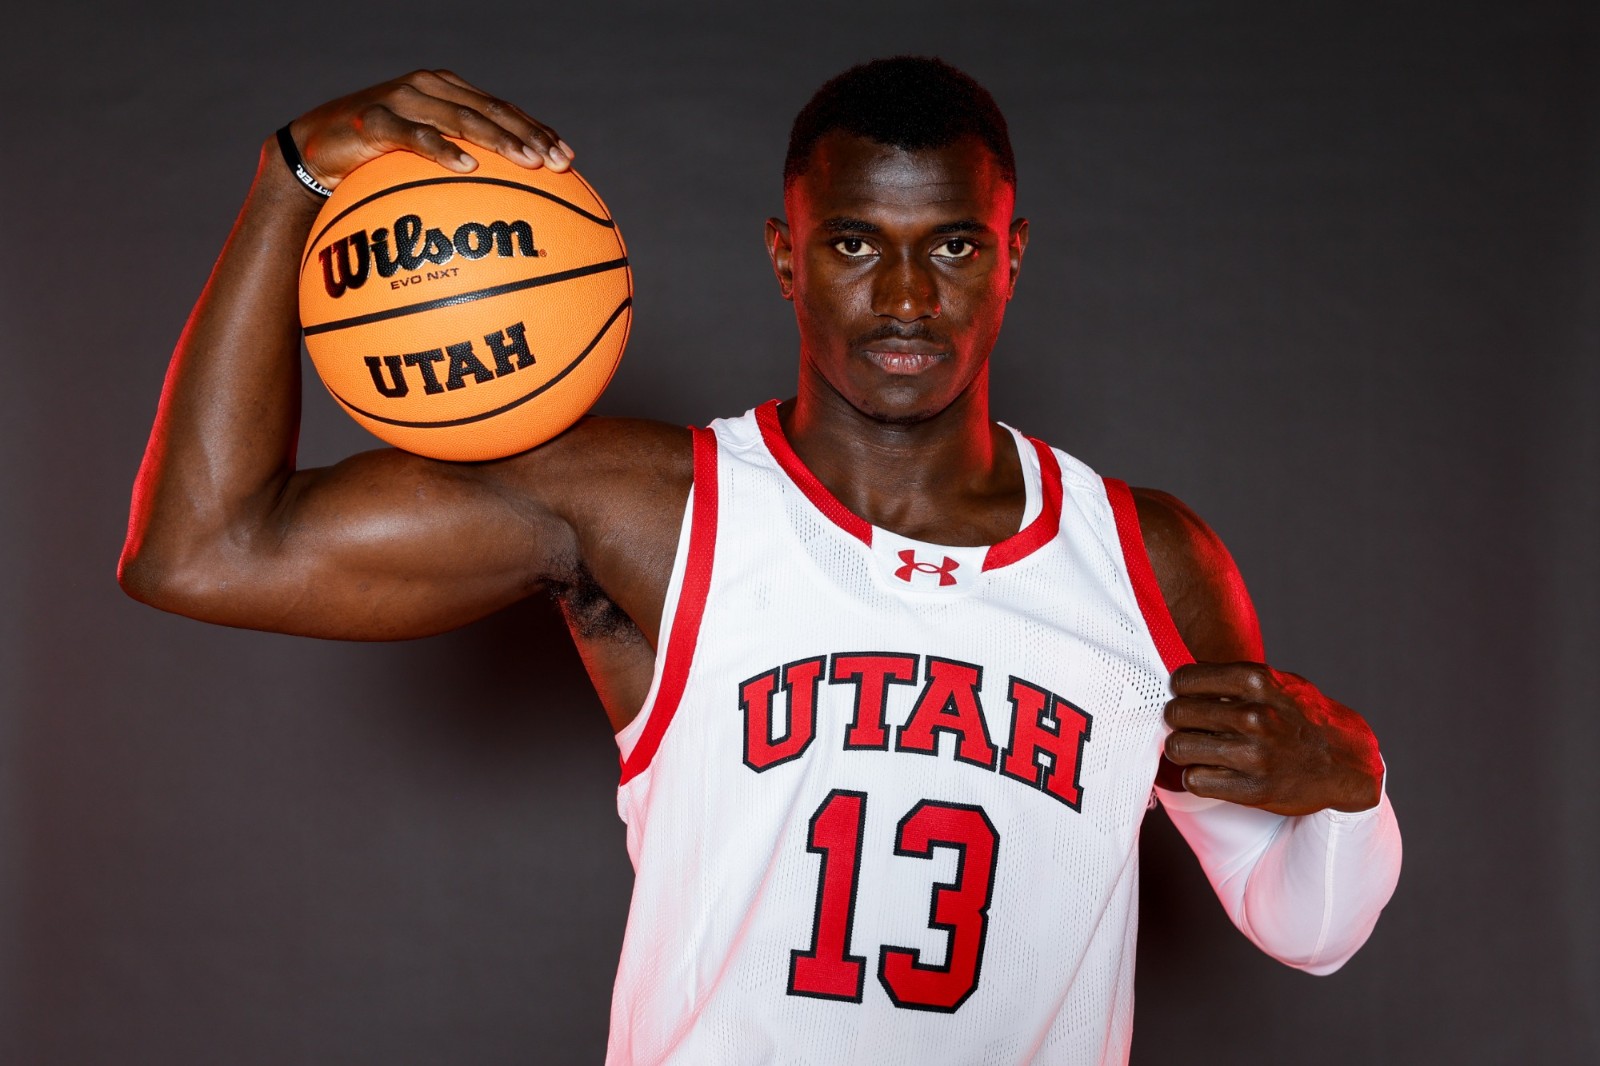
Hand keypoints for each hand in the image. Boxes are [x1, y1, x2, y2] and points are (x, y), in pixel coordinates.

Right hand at [284, 69, 572, 191]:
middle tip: (558, 164)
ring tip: (528, 163)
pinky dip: (443, 150)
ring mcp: (402, 99)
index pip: (503, 109)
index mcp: (448, 92)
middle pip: (490, 110)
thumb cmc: (376, 161)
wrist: (313, 151)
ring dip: (499, 141)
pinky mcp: (374, 120)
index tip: (569, 159)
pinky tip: (468, 167)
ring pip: (460, 118)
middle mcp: (429, 88)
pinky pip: (415, 136)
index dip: (537, 130)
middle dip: (528, 136)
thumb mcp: (423, 160)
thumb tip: (509, 207)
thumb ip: (461, 165)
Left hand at [1163, 662, 1383, 815]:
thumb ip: (1235, 678)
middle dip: (1177, 720)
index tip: (1189, 697)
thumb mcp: (1278, 682)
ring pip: (1178, 748)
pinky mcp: (1252, 789)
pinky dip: (1196, 776)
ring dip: (1182, 749)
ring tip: (1197, 748)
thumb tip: (1183, 675)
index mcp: (1257, 681)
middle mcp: (1253, 716)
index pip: (1184, 679)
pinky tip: (1210, 770)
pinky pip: (1194, 780)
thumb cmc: (1304, 717)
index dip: (1181, 689)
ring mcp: (1253, 754)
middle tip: (1189, 726)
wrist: (1347, 761)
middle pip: (1175, 714)